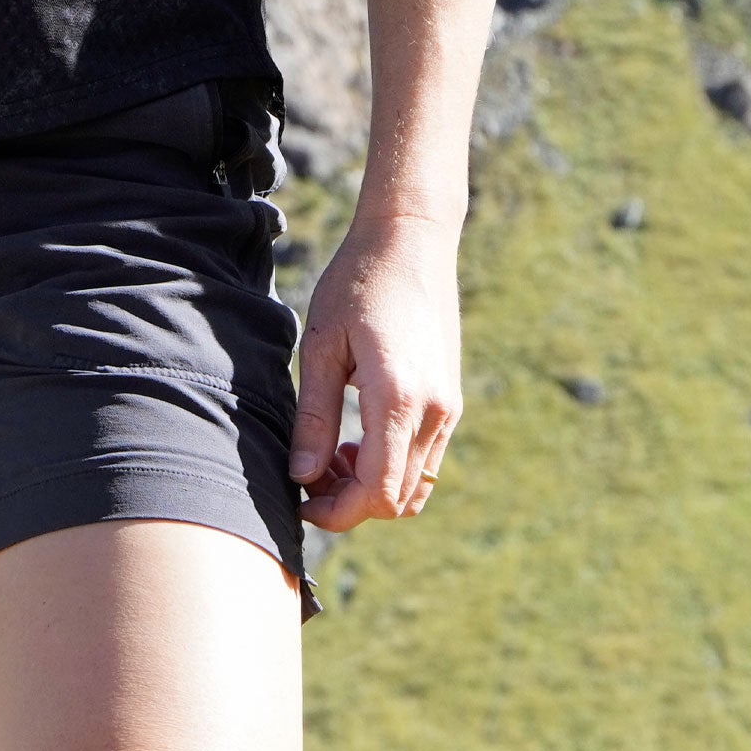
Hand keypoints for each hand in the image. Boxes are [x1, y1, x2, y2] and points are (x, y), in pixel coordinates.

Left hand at [289, 211, 461, 529]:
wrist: (411, 239)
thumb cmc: (358, 282)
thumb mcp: (322, 344)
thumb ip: (314, 415)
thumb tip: (301, 476)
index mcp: (399, 397)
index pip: (377, 492)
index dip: (337, 512)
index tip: (300, 500)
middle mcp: (434, 411)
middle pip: (397, 499)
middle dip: (349, 504)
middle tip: (307, 477)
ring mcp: (448, 408)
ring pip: (416, 487)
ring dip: (372, 489)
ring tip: (329, 457)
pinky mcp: (450, 401)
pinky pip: (426, 461)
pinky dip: (392, 469)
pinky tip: (356, 439)